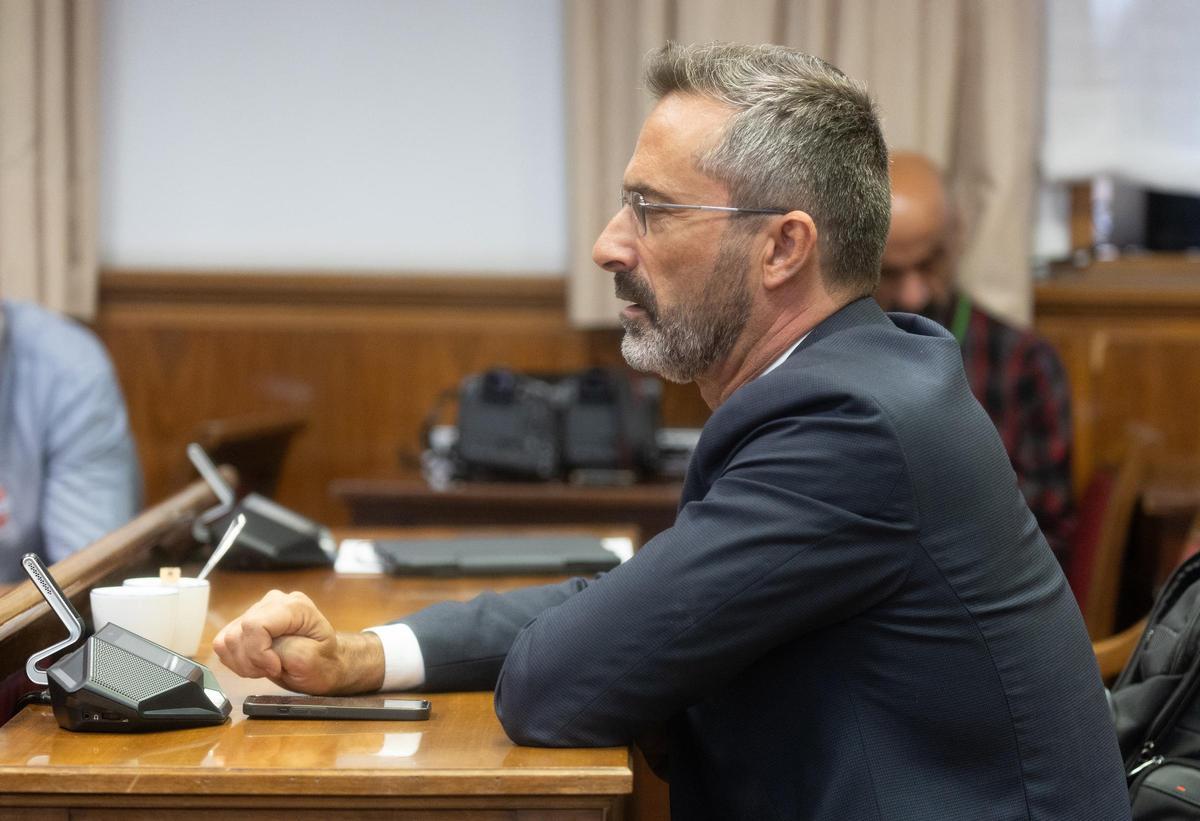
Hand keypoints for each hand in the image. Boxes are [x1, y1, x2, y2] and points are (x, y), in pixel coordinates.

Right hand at [212, 590, 383, 694]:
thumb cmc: (323, 662)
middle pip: (239, 633)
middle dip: (252, 660)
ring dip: (243, 662)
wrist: (326, 663)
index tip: (275, 667)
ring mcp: (258, 610)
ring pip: (227, 639)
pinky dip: (236, 660)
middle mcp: (274, 602)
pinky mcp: (246, 623)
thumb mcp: (311, 660)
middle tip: (274, 669)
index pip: (255, 624)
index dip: (259, 652)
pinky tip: (256, 663)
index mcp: (294, 606)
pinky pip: (224, 643)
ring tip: (266, 666)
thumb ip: (285, 650)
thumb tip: (262, 647)